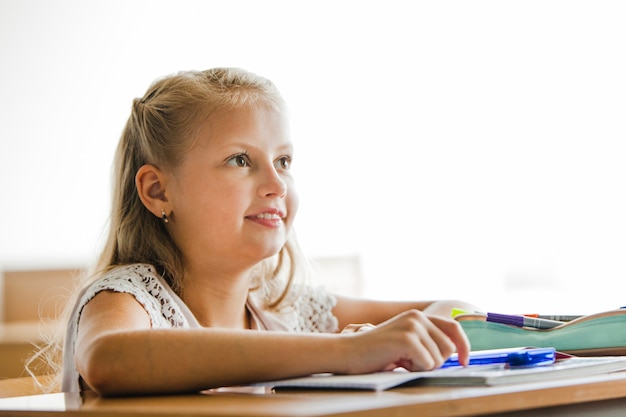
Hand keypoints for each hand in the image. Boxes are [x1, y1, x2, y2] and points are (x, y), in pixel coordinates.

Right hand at [340, 309, 469, 373]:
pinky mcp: (407, 339)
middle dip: (434, 362)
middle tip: (410, 361)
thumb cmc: (377, 353)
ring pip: (439, 359)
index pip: (453, 328)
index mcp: (418, 316)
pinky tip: (396, 362)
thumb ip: (427, 341)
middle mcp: (417, 317)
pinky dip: (414, 369)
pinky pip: (427, 364)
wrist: (349, 352)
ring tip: (400, 360)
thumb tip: (456, 353)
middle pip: (449, 348)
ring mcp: (412, 326)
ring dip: (421, 366)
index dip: (464, 346)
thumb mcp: (406, 342)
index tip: (465, 361)